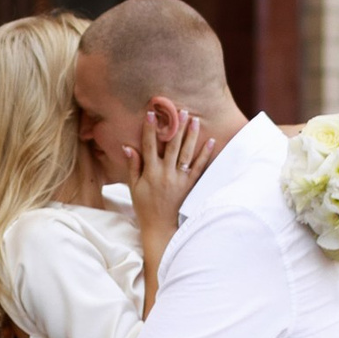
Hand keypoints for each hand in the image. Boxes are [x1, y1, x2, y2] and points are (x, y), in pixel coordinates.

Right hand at [130, 103, 210, 308]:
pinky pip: (199, 167)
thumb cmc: (144, 207)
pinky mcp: (190, 185)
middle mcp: (165, 173)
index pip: (149, 145)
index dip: (150, 129)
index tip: (151, 113)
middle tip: (180, 110)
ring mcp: (179, 179)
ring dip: (191, 135)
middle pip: (172, 146)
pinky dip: (205, 154)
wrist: (160, 227)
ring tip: (194, 119)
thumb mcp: (133, 187)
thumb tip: (127, 146)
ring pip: (186, 153)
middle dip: (176, 127)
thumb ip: (133, 166)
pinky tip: (211, 141)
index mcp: (150, 172)